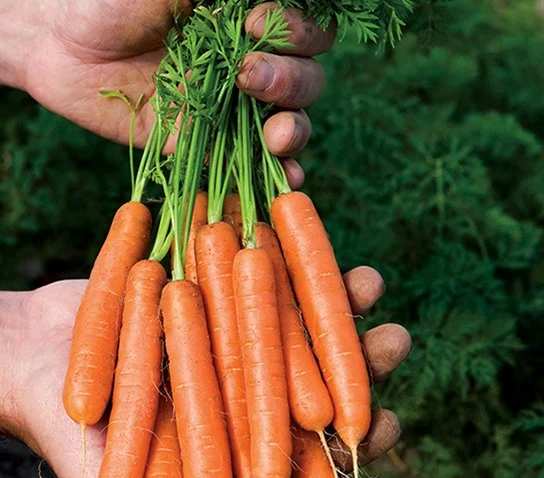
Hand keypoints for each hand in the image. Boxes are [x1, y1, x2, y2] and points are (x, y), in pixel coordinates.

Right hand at [0, 268, 409, 477]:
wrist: (31, 354)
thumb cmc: (70, 427)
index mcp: (233, 440)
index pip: (302, 452)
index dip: (346, 445)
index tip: (381, 426)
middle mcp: (242, 385)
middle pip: (311, 380)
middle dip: (360, 363)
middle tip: (396, 341)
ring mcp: (232, 334)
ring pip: (294, 322)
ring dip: (336, 303)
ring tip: (371, 282)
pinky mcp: (213, 290)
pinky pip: (257, 276)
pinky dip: (287, 260)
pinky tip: (316, 240)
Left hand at [5, 1, 333, 187]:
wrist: (65, 48)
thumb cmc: (112, 1)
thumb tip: (268, 1)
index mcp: (249, 24)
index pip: (307, 32)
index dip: (298, 32)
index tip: (255, 23)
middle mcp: (249, 68)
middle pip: (307, 81)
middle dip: (290, 81)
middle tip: (247, 75)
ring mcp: (231, 112)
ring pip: (291, 123)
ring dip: (294, 130)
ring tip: (273, 134)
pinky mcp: (209, 148)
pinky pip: (254, 164)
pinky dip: (280, 174)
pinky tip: (287, 176)